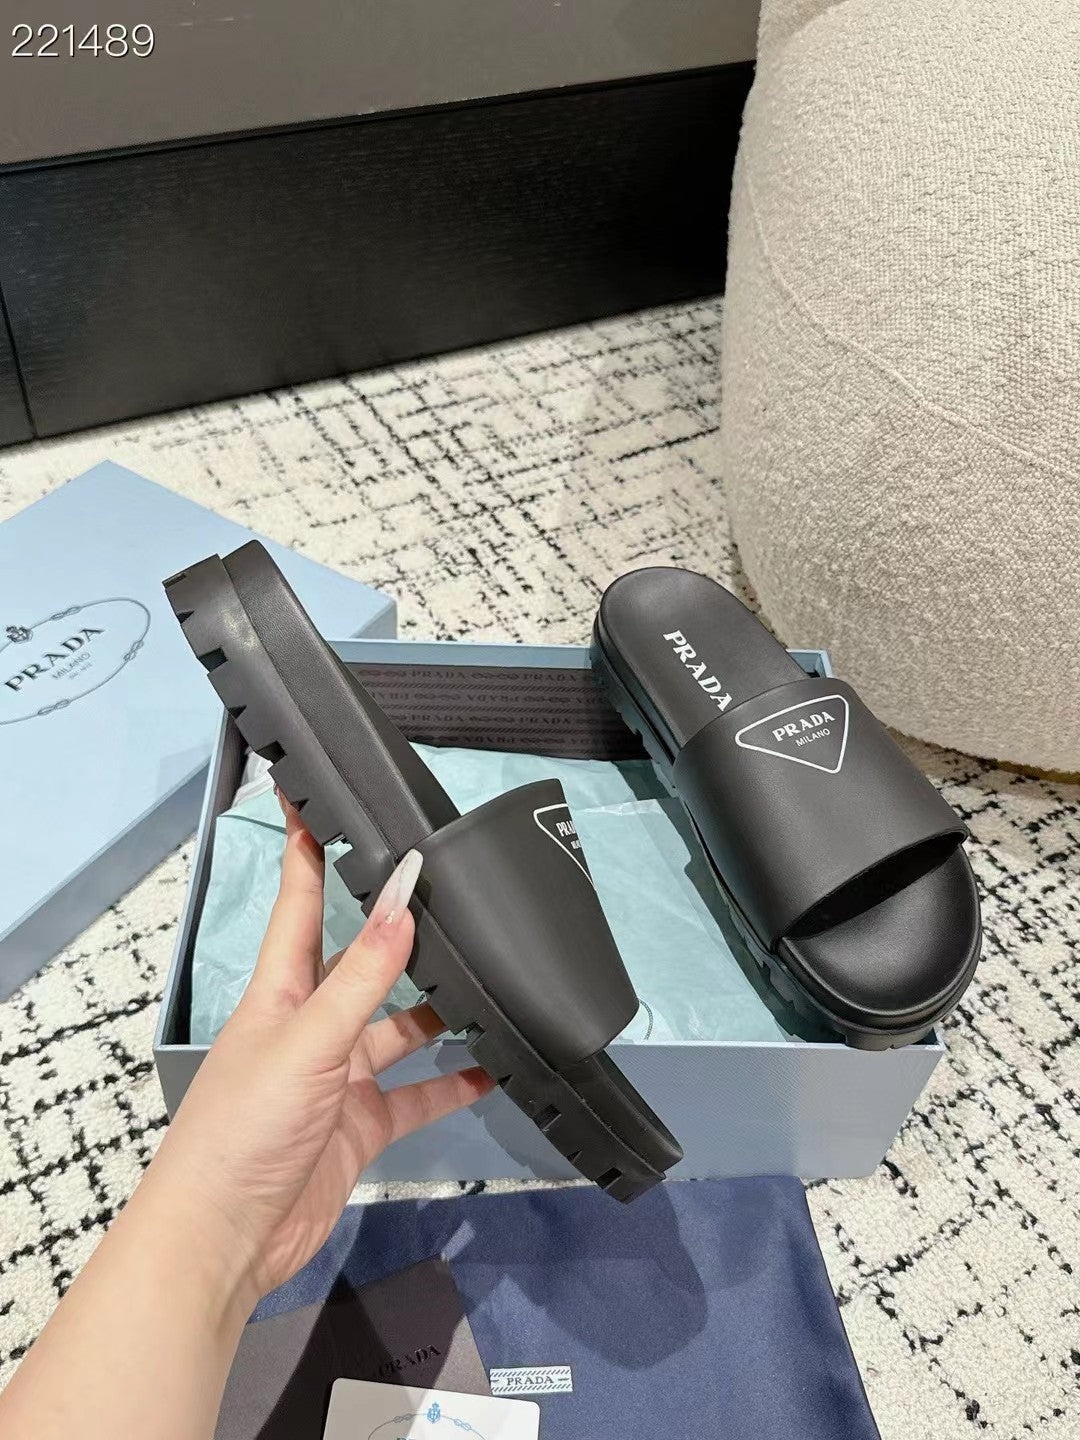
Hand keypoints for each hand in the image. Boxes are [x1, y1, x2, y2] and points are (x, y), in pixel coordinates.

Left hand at [141, 796, 491, 1311]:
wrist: (225, 1241)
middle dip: (399, 930)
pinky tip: (492, 1069)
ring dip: (439, 1010)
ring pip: (398, 1027)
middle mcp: (310, 1025)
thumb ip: (363, 975)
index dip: (308, 848)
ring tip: (490, 979)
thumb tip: (404, 899)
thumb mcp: (308, 1042)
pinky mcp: (360, 1126)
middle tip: (450, 891)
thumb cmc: (242, 1130)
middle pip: (361, 962)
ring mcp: (337, 1077)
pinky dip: (453, 1084)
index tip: (317, 796)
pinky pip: (416, 1095)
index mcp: (280, 992)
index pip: (299, 902)